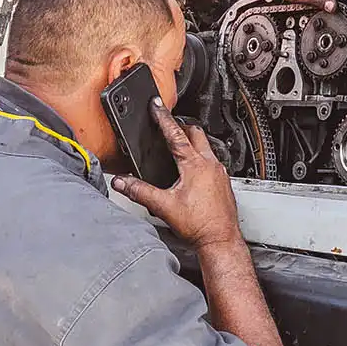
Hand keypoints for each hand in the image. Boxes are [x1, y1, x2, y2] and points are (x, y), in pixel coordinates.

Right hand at [112, 99, 242, 249]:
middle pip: (195, 133)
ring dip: (192, 141)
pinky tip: (194, 168)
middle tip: (168, 123)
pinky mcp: (224, 181)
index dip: (163, 118)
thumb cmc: (200, 225)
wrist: (220, 240)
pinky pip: (212, 160)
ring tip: (179, 143)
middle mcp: (210, 164)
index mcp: (195, 165)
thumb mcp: (163, 206)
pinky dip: (201, 157)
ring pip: (206, 146)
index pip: (176, 134)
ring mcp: (219, 172)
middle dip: (181, 125)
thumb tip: (122, 182)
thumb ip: (140, 192)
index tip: (157, 105)